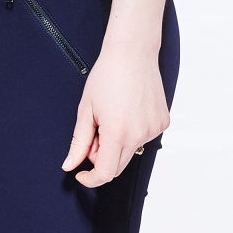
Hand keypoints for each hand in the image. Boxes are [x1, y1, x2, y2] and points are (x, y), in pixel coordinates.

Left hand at [60, 35, 167, 186]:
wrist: (132, 53)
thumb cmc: (108, 75)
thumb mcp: (86, 110)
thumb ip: (79, 142)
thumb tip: (70, 164)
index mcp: (117, 132)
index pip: (105, 173)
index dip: (91, 179)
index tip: (82, 175)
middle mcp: (139, 134)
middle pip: (117, 166)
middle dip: (101, 157)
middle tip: (95, 132)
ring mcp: (153, 129)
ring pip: (131, 151)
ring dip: (117, 144)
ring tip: (112, 117)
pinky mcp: (162, 122)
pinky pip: (144, 138)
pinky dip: (132, 133)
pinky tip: (128, 112)